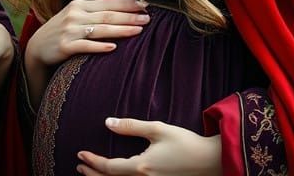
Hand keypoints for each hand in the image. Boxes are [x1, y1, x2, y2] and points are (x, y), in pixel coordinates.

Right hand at [26, 0, 148, 69]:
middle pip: (107, 16)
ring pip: (100, 30)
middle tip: (148, 19)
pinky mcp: (65, 46)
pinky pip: (85, 46)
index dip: (128, 4)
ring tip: (138, 31)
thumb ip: (96, 3)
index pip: (108, 4)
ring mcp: (69, 31)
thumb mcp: (75, 12)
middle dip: (129, 17)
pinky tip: (114, 47)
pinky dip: (100, 46)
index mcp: (79, 5)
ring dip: (121, 30)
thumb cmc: (61, 28)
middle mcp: (74, 15)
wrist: (36, 47)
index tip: (146, 6)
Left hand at [77, 118, 220, 175]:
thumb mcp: (157, 129)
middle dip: (94, 174)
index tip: (80, 155)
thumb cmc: (186, 143)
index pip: (109, 167)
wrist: (212, 161)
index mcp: (142, 167)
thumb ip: (131, 126)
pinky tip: (119, 175)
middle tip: (80, 167)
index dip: (92, 162)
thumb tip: (108, 123)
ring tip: (94, 173)